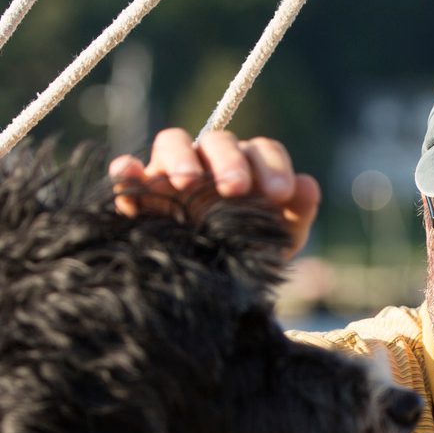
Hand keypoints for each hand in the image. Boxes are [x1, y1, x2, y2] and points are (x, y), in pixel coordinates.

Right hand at [108, 126, 320, 252]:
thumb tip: (307, 183)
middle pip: (217, 141)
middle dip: (229, 160)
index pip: (261, 150)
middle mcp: (210, 162)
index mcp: (249, 166)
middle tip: (236, 187)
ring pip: (172, 142)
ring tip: (187, 182)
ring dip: (180, 157)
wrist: (215, 292)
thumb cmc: (250, 255)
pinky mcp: (140, 194)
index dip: (273, 166)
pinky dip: (126, 169)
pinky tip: (128, 172)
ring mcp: (172, 174)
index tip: (279, 195)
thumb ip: (298, 213)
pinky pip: (128, 172)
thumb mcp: (279, 241)